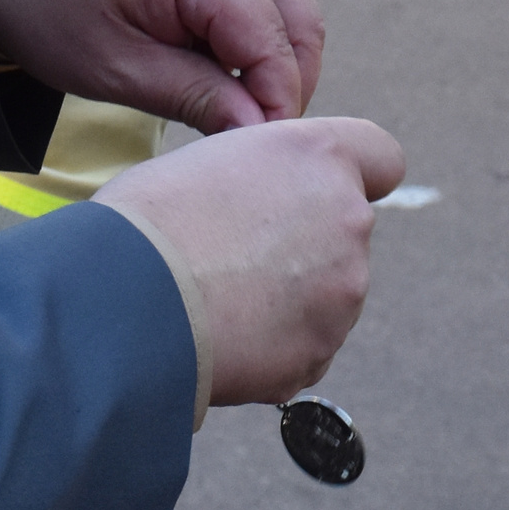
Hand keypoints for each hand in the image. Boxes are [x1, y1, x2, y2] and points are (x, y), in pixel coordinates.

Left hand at [0, 0, 323, 130]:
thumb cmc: (47, 8)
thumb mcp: (115, 68)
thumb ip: (196, 97)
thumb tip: (261, 133)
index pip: (273, 41)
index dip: (278, 104)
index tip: (262, 159)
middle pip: (299, 20)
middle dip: (287, 84)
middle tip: (252, 141)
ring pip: (291, 5)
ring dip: (277, 61)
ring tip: (235, 110)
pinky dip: (259, 36)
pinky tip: (222, 73)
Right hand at [103, 118, 403, 404]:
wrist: (126, 300)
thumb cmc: (149, 220)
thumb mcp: (213, 160)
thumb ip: (266, 176)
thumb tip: (270, 201)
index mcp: (320, 157)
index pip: (382, 157)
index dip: (354, 175)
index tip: (317, 195)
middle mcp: (348, 218)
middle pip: (345, 232)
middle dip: (305, 246)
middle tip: (234, 257)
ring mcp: (342, 292)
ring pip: (327, 294)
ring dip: (289, 299)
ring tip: (217, 300)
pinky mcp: (320, 352)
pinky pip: (304, 347)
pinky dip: (273, 347)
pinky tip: (221, 336)